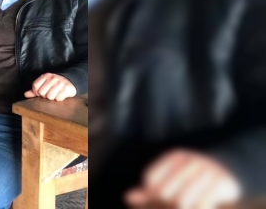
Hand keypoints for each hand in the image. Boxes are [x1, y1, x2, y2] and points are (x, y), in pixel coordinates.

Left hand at [24, 73, 75, 100]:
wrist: (70, 81)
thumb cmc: (54, 84)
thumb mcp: (44, 84)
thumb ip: (34, 90)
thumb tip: (25, 94)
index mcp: (45, 76)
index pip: (35, 86)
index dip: (36, 92)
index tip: (40, 93)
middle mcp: (52, 78)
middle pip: (42, 92)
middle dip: (45, 96)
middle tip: (49, 94)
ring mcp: (60, 83)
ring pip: (50, 96)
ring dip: (52, 98)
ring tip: (55, 95)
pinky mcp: (67, 88)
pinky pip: (58, 98)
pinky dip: (59, 99)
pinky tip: (60, 95)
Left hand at [125, 149, 240, 208]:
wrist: (231, 166)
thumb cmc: (194, 176)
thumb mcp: (172, 177)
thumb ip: (151, 189)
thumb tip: (128, 198)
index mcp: (174, 157)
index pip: (150, 178)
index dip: (150, 194)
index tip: (158, 200)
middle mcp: (189, 161)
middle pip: (164, 192)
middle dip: (165, 205)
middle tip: (170, 206)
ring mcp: (206, 170)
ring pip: (181, 201)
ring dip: (181, 208)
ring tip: (186, 206)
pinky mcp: (222, 183)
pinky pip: (202, 205)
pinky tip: (200, 207)